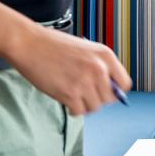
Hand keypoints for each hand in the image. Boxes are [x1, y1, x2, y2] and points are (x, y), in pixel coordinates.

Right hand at [6, 24, 131, 115]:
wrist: (29, 44)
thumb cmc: (54, 45)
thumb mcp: (86, 49)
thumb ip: (100, 66)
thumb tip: (109, 88)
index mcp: (106, 55)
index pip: (125, 83)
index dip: (116, 91)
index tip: (107, 92)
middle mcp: (99, 69)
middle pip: (110, 99)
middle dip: (98, 99)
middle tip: (85, 95)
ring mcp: (85, 82)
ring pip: (95, 107)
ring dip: (85, 105)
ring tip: (74, 96)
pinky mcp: (70, 94)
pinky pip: (80, 111)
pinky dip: (74, 110)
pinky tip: (67, 101)